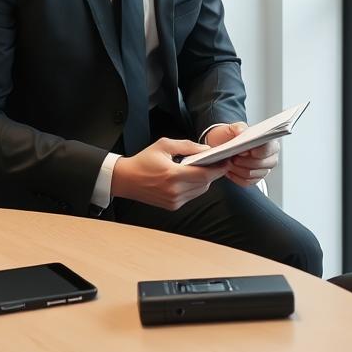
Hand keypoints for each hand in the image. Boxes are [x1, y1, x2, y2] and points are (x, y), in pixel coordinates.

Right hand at [111, 137, 228, 209]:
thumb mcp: (165, 145)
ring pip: (200, 191)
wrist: (125, 179)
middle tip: (217, 162)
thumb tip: (206, 150)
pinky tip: (189, 177)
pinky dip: (195, 187)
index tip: (226, 161)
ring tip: (202, 168)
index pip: (204, 175)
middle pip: (205, 184)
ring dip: (204, 180)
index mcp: (173, 175)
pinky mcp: (172, 206)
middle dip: (213, 173)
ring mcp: (173, 201)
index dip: (218, 169)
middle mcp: (174, 191)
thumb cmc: (144, 160)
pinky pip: (192, 196)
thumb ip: (188, 146)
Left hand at [205, 123, 280, 186]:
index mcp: (268, 140)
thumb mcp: (231, 128)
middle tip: (233, 158)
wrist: (221, 146)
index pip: (270, 148)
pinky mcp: (255, 178)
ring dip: (238, 169)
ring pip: (252, 174)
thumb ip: (238, 127)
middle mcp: (270, 156)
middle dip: (245, 162)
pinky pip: (247, 182)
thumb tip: (241, 131)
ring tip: (229, 163)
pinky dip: (236, 177)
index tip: (244, 151)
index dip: (258, 151)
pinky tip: (230, 170)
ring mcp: (264, 168)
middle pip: (262, 164)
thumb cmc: (230, 137)